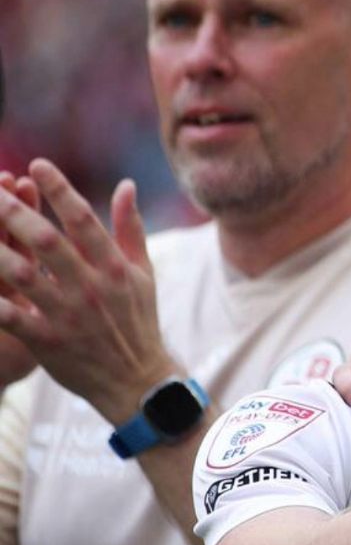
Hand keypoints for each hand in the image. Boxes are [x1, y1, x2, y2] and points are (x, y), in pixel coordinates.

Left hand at [0, 160, 176, 419]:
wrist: (137, 380)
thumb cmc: (138, 321)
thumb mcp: (143, 273)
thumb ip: (130, 228)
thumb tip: (126, 185)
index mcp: (114, 267)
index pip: (84, 219)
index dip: (60, 189)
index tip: (38, 164)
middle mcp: (91, 287)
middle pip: (47, 241)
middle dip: (15, 213)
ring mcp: (67, 315)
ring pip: (22, 275)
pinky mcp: (47, 341)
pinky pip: (10, 316)